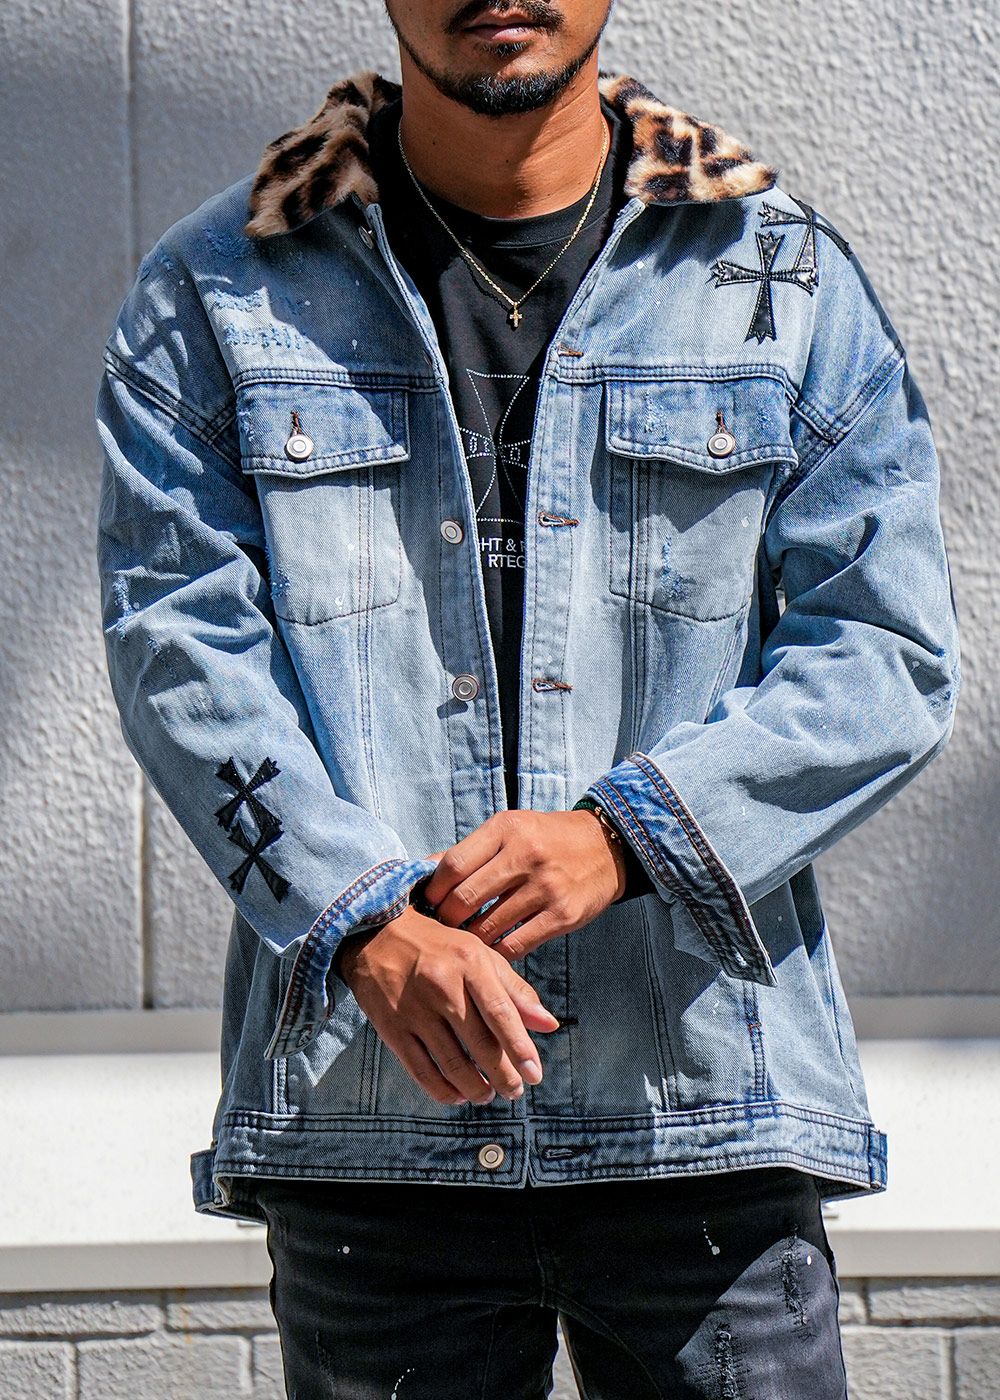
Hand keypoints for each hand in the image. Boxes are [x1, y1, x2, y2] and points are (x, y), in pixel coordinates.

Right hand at [336, 904, 560, 1104]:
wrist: (376, 936)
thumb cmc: (439, 948)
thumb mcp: (480, 956)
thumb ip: (515, 991)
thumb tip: (549, 1025)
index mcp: (470, 963)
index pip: (501, 1013)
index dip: (520, 1048)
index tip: (535, 1075)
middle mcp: (442, 986)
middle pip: (480, 1044)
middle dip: (503, 1076)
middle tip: (515, 1092)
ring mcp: (414, 1009)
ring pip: (452, 1063)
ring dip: (475, 1088)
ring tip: (488, 1095)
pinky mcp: (391, 1027)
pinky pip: (421, 1070)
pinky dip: (442, 1090)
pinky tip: (457, 1096)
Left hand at [418, 809, 626, 961]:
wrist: (606, 846)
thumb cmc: (546, 839)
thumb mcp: (510, 830)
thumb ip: (470, 851)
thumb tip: (423, 870)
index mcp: (506, 830)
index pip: (453, 864)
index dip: (433, 890)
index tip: (428, 902)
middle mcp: (526, 855)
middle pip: (465, 898)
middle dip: (447, 919)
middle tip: (443, 927)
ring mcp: (546, 887)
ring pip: (487, 927)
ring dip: (470, 939)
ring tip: (464, 940)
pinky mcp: (563, 915)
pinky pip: (516, 945)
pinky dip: (497, 953)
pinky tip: (492, 950)